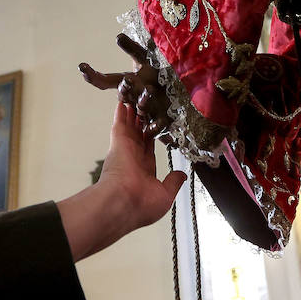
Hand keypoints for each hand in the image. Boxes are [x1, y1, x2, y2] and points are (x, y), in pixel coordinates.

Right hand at [56, 100, 185, 260]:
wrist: (124, 203)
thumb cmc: (142, 204)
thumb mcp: (165, 195)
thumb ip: (173, 182)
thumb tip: (182, 175)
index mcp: (142, 170)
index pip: (148, 148)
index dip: (151, 135)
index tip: (154, 125)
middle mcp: (132, 157)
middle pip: (138, 132)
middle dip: (141, 119)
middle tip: (145, 104)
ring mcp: (125, 148)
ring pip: (130, 124)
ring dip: (132, 110)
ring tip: (136, 94)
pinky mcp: (119, 141)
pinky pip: (121, 121)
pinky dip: (122, 109)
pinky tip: (124, 97)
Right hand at [79, 33, 171, 135]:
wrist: (177, 92)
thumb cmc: (157, 74)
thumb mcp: (146, 58)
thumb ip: (132, 49)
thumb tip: (118, 36)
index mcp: (125, 82)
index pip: (105, 80)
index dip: (93, 75)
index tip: (82, 67)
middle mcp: (132, 97)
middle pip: (123, 95)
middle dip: (125, 88)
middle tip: (127, 79)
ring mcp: (145, 109)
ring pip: (141, 107)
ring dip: (143, 100)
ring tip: (149, 90)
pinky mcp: (160, 119)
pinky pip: (157, 125)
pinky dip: (156, 126)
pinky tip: (158, 125)